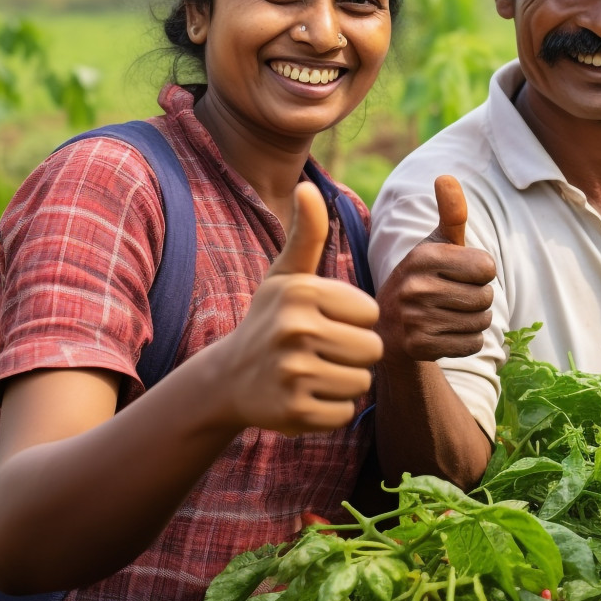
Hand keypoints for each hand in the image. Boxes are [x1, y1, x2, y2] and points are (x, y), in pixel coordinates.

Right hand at [219, 182, 380, 434]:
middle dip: (353, 353)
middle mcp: (295, 331)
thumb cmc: (271, 319)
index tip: (324, 321)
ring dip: (344, 381)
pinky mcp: (293, 412)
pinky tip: (305, 396)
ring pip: (361, 382)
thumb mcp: (286, 275)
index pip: (372, 314)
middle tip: (320, 351)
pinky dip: (331, 409)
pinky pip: (345, 413)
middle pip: (372, 349)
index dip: (354, 320)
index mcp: (302, 293)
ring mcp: (292, 374)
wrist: (228, 378)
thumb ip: (307, 234)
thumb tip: (308, 187)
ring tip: (313, 371)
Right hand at [377, 175, 495, 362]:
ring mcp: (415, 319)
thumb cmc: (425, 278)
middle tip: (453, 298)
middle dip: (478, 299)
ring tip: (449, 315)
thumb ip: (450, 215)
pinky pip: (473, 344)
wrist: (389, 327)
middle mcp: (416, 286)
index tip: (461, 275)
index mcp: (424, 256)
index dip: (481, 273)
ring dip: (473, 321)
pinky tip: (445, 334)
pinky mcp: (419, 347)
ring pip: (481, 322)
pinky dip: (467, 342)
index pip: (487, 267)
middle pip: (486, 297)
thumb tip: (446, 176)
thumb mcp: (435, 245)